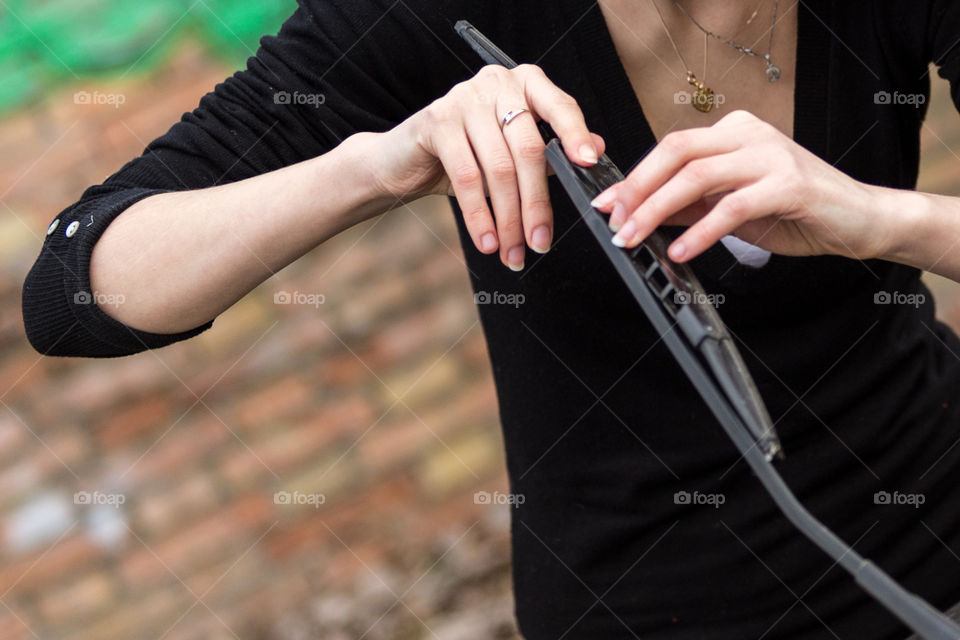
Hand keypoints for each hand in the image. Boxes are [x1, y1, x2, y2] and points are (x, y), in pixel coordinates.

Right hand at [368, 64, 605, 269]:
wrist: (402, 160)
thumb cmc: (465, 156)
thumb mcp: (512, 154)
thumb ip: (550, 151)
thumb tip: (596, 152)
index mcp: (525, 84)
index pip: (560, 107)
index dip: (576, 136)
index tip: (589, 164)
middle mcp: (497, 83)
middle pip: (529, 149)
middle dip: (536, 204)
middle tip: (539, 242)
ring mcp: (465, 99)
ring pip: (499, 168)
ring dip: (508, 219)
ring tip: (511, 252)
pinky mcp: (437, 121)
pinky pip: (467, 176)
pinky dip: (479, 215)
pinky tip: (487, 240)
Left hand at [590, 110, 888, 263]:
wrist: (858, 219)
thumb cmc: (794, 210)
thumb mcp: (729, 207)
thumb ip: (688, 205)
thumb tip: (638, 213)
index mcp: (732, 132)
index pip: (670, 147)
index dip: (634, 176)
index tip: (606, 204)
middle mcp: (749, 134)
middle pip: (676, 152)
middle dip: (637, 190)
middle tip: (615, 222)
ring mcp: (770, 155)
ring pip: (697, 175)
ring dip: (657, 210)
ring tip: (635, 238)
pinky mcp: (789, 183)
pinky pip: (732, 206)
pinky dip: (701, 231)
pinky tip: (681, 251)